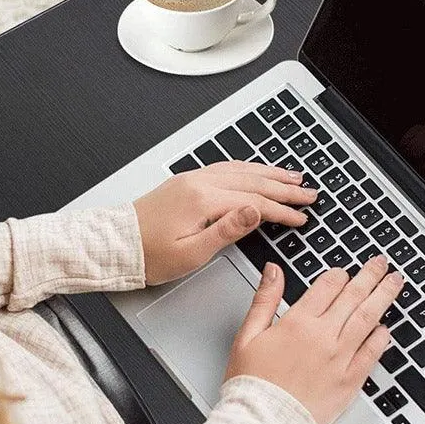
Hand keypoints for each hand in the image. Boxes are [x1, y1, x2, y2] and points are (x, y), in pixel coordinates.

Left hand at [134, 162, 316, 284]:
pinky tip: (256, 171)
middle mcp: (198, 183)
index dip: (282, 211)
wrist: (116, 245)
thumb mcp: (192, 253)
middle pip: (252, 181)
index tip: (301, 217)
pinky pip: (225, 168)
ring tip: (292, 177)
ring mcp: (192, 179)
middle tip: (309, 193)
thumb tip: (255, 212)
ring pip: (240, 170)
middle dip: (284, 187)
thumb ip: (227, 231)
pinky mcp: (185, 183)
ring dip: (269, 173)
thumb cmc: (148, 255)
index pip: (255, 203)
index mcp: (202, 200)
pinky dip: (247, 169)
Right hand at [225, 256, 401, 423]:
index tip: (344, 271)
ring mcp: (340, 359)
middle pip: (354, 296)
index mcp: (297, 322)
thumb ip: (264, 299)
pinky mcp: (350, 381)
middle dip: (370, 275)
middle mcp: (323, 337)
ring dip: (384, 297)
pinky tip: (386, 328)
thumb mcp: (247, 336)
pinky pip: (372, 353)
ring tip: (395, 282)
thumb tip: (273, 270)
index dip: (339, 274)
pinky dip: (382, 337)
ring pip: (368, 319)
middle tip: (382, 263)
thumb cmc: (252, 385)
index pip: (327, 286)